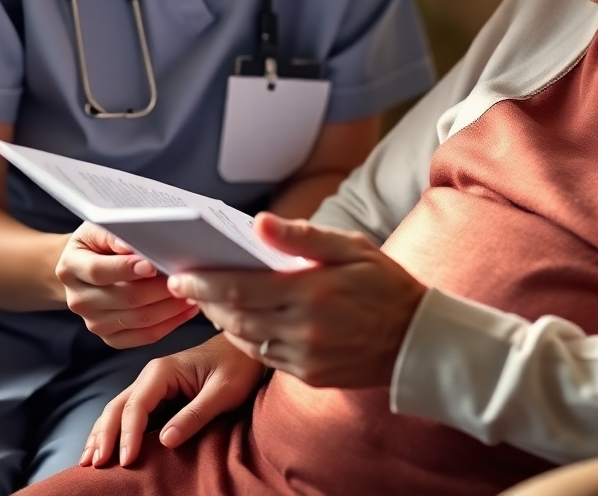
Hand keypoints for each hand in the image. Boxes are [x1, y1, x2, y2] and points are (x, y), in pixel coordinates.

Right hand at [56, 222, 198, 347]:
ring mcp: (94, 322)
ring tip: (192, 292)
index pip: (99, 272)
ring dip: (169, 307)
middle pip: (123, 298)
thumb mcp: (98, 228)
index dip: (126, 269)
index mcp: (71, 268)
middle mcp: (79, 299)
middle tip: (184, 278)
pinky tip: (186, 310)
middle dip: (158, 289)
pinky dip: (169, 324)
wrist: (86, 267)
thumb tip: (130, 244)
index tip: (152, 264)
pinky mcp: (110, 337)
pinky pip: (143, 337)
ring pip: (138, 319)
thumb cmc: (98, 243)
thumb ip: (113, 235)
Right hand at [81, 333, 264, 466]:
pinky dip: (114, 430)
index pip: (136, 405)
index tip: (125, 462)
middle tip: (94, 467)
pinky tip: (104, 448)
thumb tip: (165, 440)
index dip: (127, 434)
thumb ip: (195, 415)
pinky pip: (129, 413)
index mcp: (164, 370)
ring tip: (88, 462)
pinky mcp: (158, 395)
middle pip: (118, 407)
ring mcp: (152, 385)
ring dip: (102, 434)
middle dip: (103, 436)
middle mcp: (152, 375)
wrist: (244, 351)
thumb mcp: (222, 392)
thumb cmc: (237, 367)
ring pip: (118, 410)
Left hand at [168, 213, 426, 388]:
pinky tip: (240, 321)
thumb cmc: (384, 282)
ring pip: (246, 340)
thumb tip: (258, 223)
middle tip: (184, 283)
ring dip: (222, 320)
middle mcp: (305, 329)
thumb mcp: (351, 247)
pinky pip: (264, 358)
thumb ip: (303, 236)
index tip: (180, 274)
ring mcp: (306, 358)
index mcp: (313, 292)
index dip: (205, 282)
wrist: (417, 339)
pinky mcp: (308, 375)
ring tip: (207, 299)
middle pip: (236, 316)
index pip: (243, 287)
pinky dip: (246, 339)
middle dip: (205, 300)